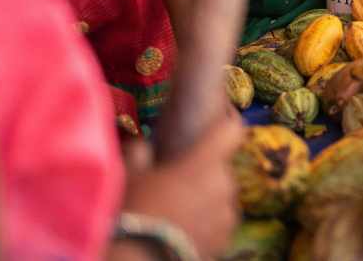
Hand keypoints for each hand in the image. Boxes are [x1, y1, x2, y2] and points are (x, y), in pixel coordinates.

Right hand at [120, 111, 243, 256]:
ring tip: (177, 211)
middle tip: (178, 182)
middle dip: (204, 172)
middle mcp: (224, 185)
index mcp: (204, 163)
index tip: (219, 121)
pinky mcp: (226, 240)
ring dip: (206, 199)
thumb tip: (142, 145)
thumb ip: (139, 153)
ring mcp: (227, 215)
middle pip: (221, 168)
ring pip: (221, 196)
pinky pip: (220, 222)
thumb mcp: (130, 178)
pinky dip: (207, 223)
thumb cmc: (134, 213)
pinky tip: (183, 230)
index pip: (232, 130)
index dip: (227, 123)